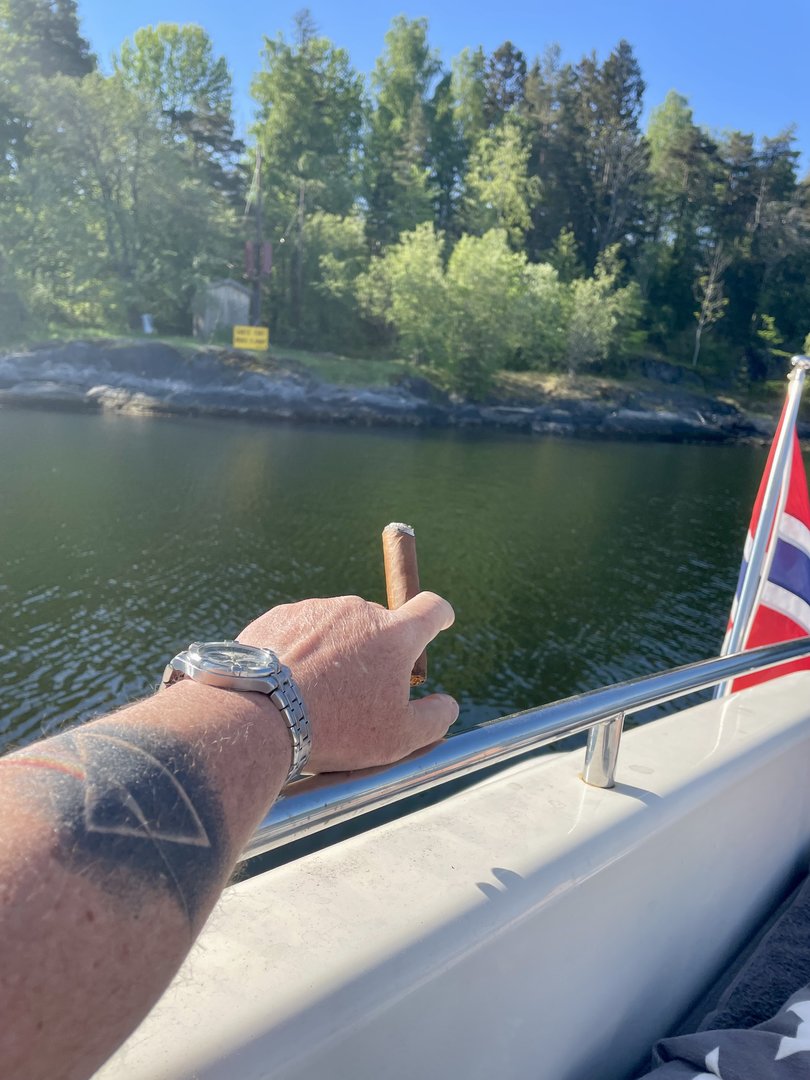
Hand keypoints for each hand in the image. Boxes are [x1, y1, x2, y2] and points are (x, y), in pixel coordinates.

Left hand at [238, 593, 457, 772]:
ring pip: (337, 629)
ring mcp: (316, 610)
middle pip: (378, 624)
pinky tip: (290, 685)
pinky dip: (301, 652)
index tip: (442, 619)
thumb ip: (435, 719)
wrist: (259, 716)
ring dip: (336, 652)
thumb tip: (448, 705)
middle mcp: (357, 611)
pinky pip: (300, 631)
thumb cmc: (336, 728)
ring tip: (317, 696)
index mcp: (394, 635)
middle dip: (376, 651)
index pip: (431, 609)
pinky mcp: (280, 616)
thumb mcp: (398, 737)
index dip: (440, 614)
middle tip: (360, 693)